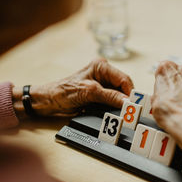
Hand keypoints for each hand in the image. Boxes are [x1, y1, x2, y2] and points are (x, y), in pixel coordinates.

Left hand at [13, 58, 133, 116]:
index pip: (124, 79)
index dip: (130, 93)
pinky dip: (113, 108)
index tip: (134, 106)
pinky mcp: (99, 95)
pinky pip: (112, 102)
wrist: (48, 102)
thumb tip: (127, 102)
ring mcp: (102, 85)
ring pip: (119, 96)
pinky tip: (111, 113)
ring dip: (120, 105)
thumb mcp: (88, 93)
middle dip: (126, 99)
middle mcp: (103, 74)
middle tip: (129, 112)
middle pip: (123, 88)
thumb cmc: (62, 92)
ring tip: (121, 114)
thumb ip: (109, 96)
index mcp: (102, 66)